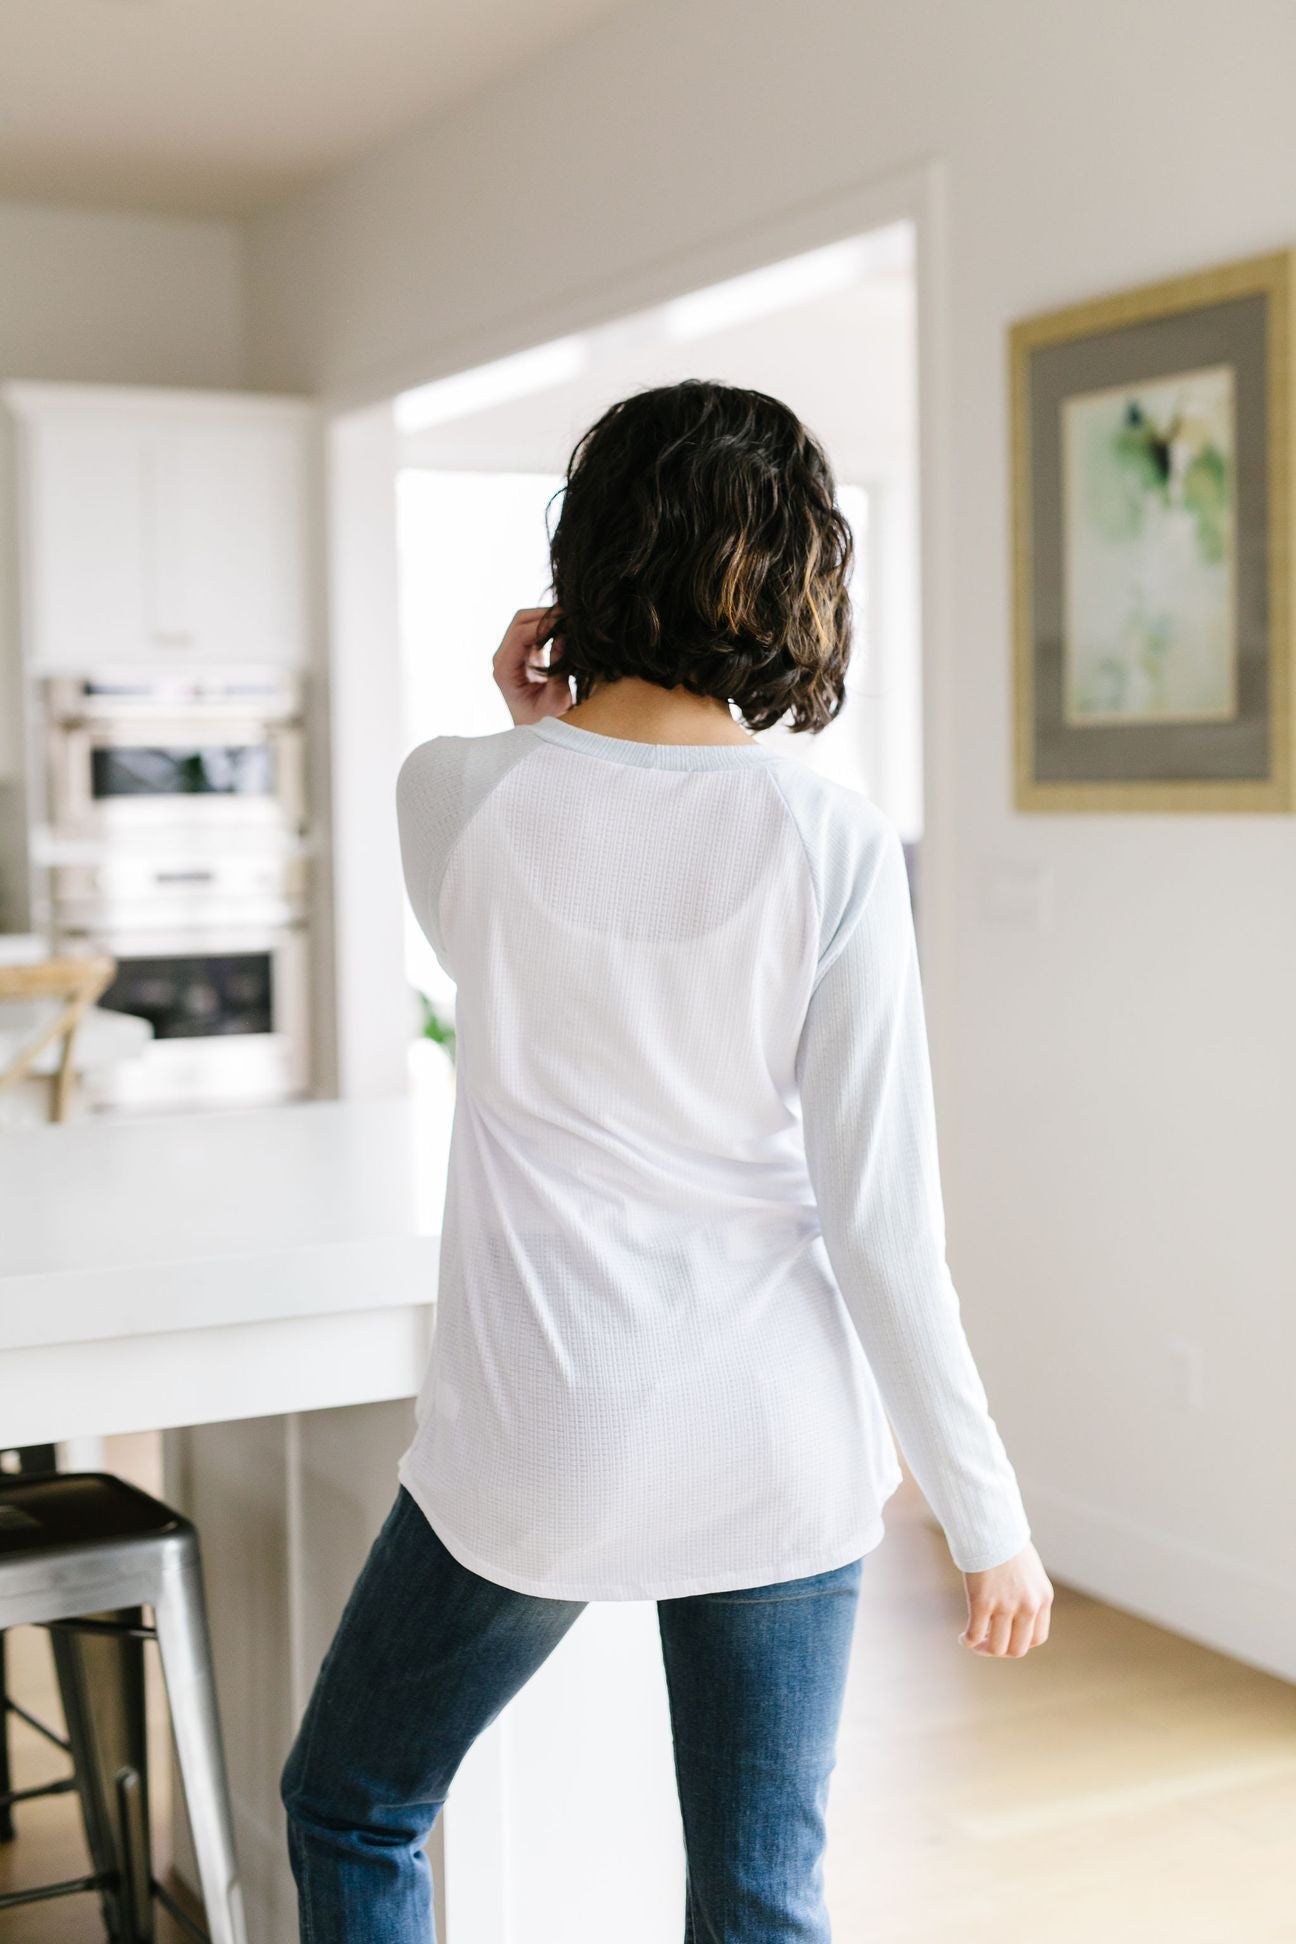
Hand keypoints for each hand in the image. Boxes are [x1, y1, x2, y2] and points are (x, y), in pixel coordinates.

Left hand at [493, 606, 571, 724]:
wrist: (540, 737)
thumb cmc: (547, 724)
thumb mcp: (556, 699)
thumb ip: (558, 667)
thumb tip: (564, 636)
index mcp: (504, 671)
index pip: (521, 634)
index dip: (545, 624)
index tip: (569, 623)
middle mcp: (503, 660)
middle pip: (520, 620)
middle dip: (546, 615)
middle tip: (573, 617)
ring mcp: (512, 656)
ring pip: (527, 622)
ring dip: (549, 619)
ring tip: (573, 624)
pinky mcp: (524, 656)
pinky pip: (535, 632)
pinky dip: (551, 627)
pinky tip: (568, 631)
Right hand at [960, 1542, 1052, 1657]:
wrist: (991, 1523)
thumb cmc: (1005, 1542)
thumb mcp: (1029, 1571)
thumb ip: (1027, 1592)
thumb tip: (1013, 1613)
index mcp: (1043, 1598)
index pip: (1037, 1638)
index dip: (1020, 1643)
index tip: (1005, 1637)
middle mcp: (1028, 1605)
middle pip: (1018, 1648)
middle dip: (1001, 1651)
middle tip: (987, 1643)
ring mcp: (1006, 1605)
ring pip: (997, 1647)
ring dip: (984, 1650)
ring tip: (973, 1642)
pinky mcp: (983, 1601)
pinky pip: (976, 1633)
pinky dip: (968, 1641)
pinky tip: (962, 1638)